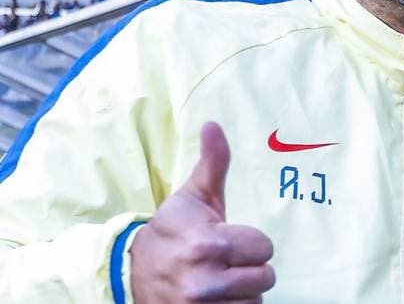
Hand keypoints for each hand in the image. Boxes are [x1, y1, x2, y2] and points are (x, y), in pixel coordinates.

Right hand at [131, 122, 275, 302]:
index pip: (264, 247)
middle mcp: (204, 280)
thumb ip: (212, 163)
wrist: (132, 272)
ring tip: (219, 279)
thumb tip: (213, 124)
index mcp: (208, 244)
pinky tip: (216, 297)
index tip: (228, 239)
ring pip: (255, 300)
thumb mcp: (193, 196)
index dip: (251, 242)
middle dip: (249, 267)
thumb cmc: (172, 231)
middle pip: (265, 276)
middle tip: (225, 260)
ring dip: (242, 291)